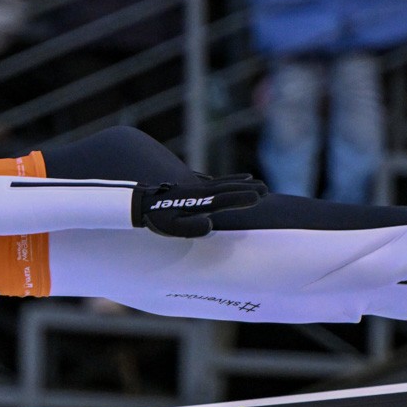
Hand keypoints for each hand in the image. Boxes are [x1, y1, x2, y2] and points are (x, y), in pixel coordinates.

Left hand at [132, 173, 266, 237]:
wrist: (140, 201)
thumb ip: (190, 228)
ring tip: (256, 181)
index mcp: (198, 202)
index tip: (260, 197)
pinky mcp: (192, 187)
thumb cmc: (156, 218)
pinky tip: (234, 179)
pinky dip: (226, 180)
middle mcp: (200, 192)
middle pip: (227, 189)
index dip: (241, 198)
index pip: (224, 200)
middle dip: (247, 189)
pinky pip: (213, 182)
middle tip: (266, 190)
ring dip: (239, 183)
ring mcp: (196, 188)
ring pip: (222, 184)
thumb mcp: (170, 228)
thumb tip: (210, 225)